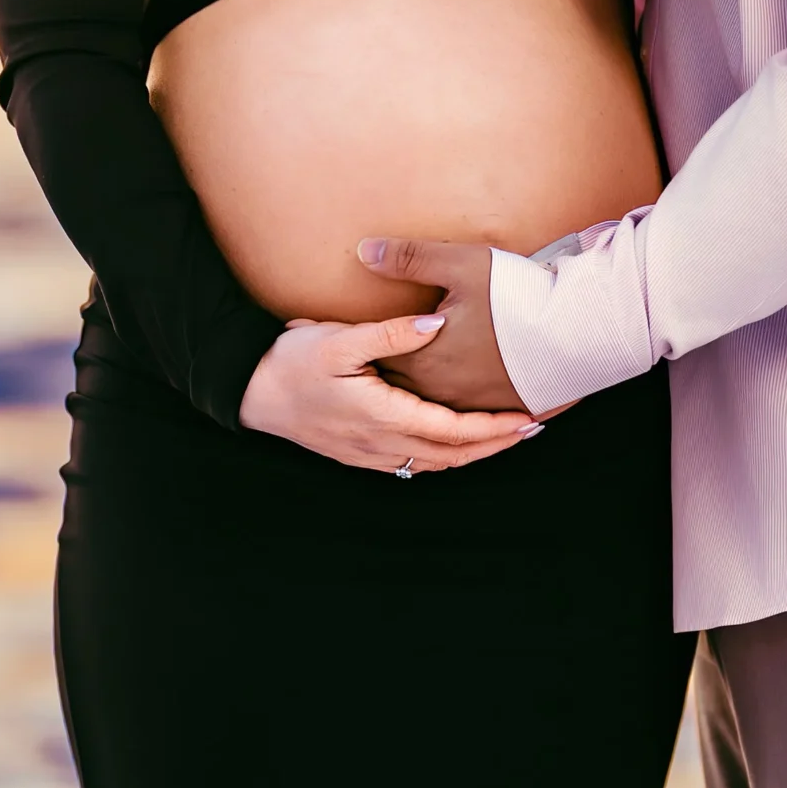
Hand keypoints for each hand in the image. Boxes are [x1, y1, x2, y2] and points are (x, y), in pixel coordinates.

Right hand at [237, 312, 539, 470]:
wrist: (252, 392)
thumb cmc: (293, 361)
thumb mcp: (337, 340)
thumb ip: (388, 334)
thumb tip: (434, 324)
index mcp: (382, 416)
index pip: (452, 431)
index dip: (493, 428)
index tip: (526, 418)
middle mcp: (382, 444)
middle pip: (452, 454)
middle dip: (496, 444)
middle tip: (534, 428)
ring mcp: (371, 454)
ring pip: (436, 463)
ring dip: (475, 453)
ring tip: (507, 437)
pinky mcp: (362, 453)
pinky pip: (416, 463)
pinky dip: (446, 456)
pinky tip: (459, 446)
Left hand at [358, 239, 530, 413]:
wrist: (576, 331)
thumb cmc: (516, 296)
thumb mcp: (461, 265)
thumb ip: (410, 259)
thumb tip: (365, 250)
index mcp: (423, 361)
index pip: (375, 360)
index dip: (360, 347)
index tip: (347, 338)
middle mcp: (442, 393)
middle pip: (397, 390)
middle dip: (382, 375)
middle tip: (367, 364)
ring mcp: (472, 406)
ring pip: (429, 406)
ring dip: (414, 394)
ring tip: (403, 381)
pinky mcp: (500, 410)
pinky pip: (464, 415)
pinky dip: (450, 404)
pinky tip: (452, 393)